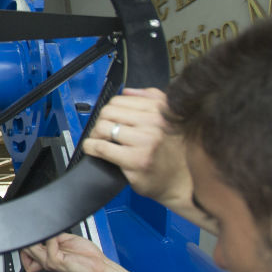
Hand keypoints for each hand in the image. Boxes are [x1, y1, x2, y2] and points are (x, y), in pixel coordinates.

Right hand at [20, 234, 109, 271]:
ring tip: (53, 235)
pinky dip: (52, 237)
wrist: (99, 269)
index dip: (27, 241)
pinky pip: (48, 245)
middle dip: (32, 236)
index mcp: (46, 258)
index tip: (36, 232)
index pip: (25, 251)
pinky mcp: (56, 262)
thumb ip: (53, 236)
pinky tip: (60, 237)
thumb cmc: (87, 259)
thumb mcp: (66, 242)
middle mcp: (45, 262)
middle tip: (46, 232)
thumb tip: (44, 227)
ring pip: (31, 247)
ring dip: (40, 236)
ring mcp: (49, 263)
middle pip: (25, 247)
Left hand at [83, 88, 192, 206]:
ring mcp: (146, 141)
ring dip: (95, 136)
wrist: (180, 181)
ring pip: (103, 127)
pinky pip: (102, 148)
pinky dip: (91, 148)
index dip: (109, 111)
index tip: (109, 120)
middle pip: (108, 112)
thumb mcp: (169, 120)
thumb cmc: (171, 152)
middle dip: (100, 122)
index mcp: (160, 110)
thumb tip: (127, 91)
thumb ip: (151, 100)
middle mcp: (155, 123)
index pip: (119, 100)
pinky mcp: (136, 160)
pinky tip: (95, 151)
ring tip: (100, 142)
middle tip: (102, 133)